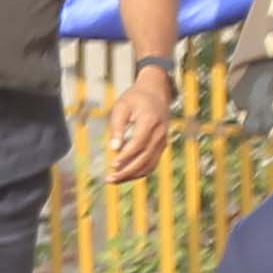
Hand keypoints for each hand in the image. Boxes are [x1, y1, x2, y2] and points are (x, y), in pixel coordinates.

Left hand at [101, 61, 180, 182]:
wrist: (156, 92)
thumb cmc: (135, 98)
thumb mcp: (122, 106)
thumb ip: (117, 127)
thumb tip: (113, 148)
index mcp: (150, 121)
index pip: (139, 143)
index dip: (126, 156)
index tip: (112, 164)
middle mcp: (160, 133)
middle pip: (145, 158)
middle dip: (127, 171)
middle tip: (109, 179)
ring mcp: (163, 141)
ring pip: (149, 164)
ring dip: (132, 175)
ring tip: (113, 180)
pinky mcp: (162, 146)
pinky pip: (152, 163)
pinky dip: (139, 172)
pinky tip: (124, 175)